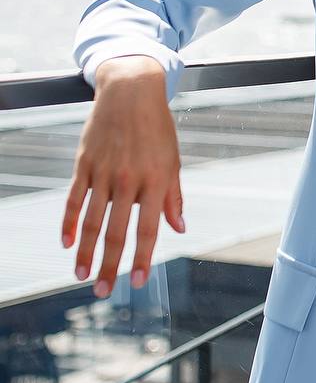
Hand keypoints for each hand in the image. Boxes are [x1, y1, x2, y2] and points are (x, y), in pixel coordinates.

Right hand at [61, 56, 186, 297]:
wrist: (131, 91)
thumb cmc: (157, 129)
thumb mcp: (173, 160)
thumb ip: (173, 197)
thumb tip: (179, 228)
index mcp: (155, 181)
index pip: (148, 229)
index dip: (141, 258)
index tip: (136, 282)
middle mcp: (129, 180)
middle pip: (116, 231)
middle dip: (110, 265)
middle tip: (103, 292)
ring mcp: (104, 172)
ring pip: (92, 221)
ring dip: (86, 252)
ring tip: (82, 276)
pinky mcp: (84, 164)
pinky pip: (74, 199)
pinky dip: (70, 222)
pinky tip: (68, 243)